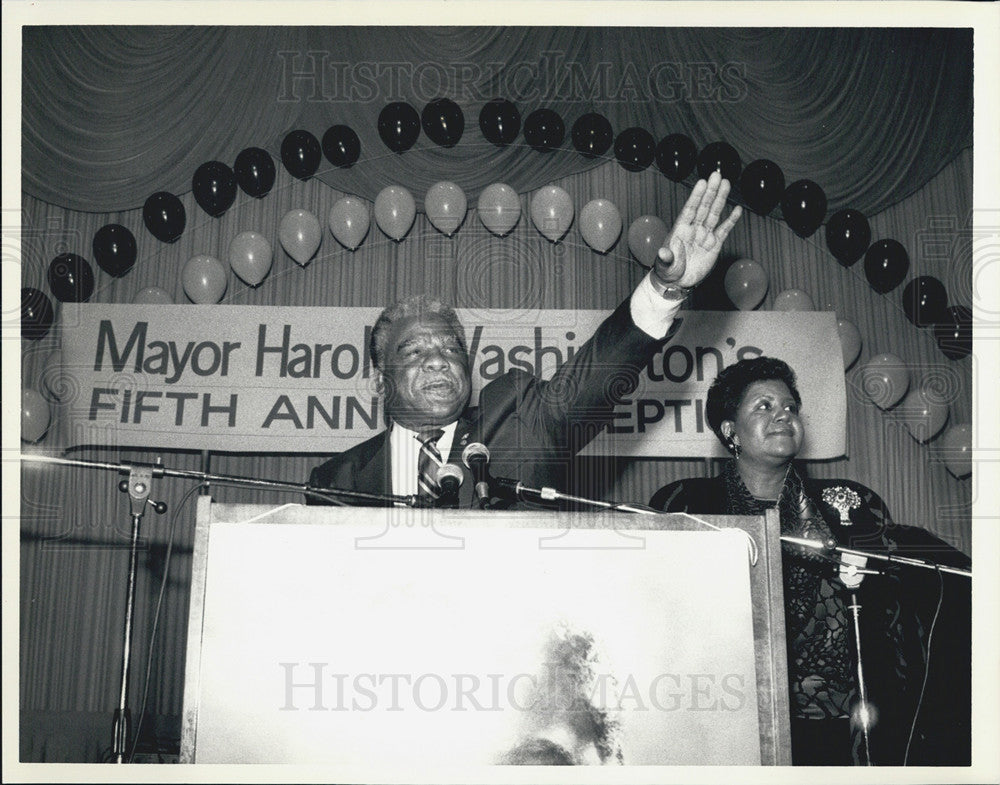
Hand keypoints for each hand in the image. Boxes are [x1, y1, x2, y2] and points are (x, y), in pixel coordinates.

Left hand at [653, 171, 741, 289]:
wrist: (677, 282)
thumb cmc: (668, 271)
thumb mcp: (665, 265)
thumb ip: (665, 258)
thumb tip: (663, 252)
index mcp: (680, 230)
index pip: (690, 209)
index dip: (696, 196)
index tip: (702, 182)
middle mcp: (693, 229)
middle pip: (704, 207)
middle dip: (710, 191)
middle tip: (717, 174)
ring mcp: (704, 235)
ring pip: (714, 214)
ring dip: (720, 199)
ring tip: (726, 183)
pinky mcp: (714, 245)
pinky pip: (723, 230)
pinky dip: (730, 220)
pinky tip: (737, 209)